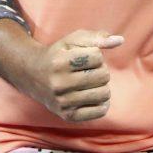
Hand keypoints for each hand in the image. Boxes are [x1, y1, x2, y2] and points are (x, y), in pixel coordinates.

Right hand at [9, 28, 123, 121]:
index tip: (86, 57)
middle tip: (89, 70)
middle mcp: (59, 84)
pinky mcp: (68, 116)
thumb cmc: (58, 54)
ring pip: (104, 94)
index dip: (96, 55)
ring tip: (91, 83)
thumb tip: (120, 40)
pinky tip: (93, 96)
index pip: (97, 56)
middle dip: (101, 70)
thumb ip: (97, 38)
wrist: (33, 75)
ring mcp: (63, 102)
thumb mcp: (73, 40)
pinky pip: (99, 111)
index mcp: (60, 62)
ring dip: (102, 86)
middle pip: (103, 76)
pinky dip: (102, 103)